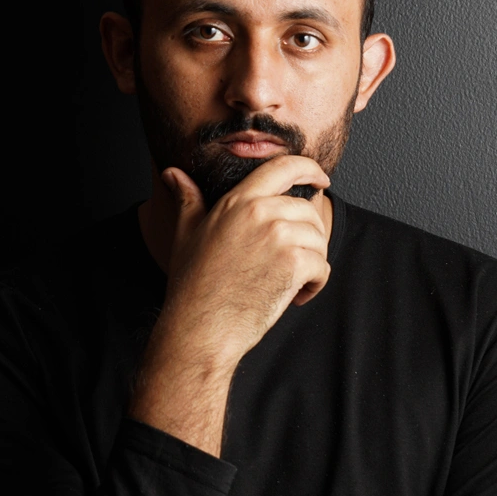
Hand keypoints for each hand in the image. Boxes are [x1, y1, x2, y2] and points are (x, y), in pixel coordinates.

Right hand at [130, 154, 330, 456]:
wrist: (199, 328)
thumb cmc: (191, 286)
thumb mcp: (186, 234)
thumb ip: (188, 199)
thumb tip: (173, 174)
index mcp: (237, 200)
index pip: (284, 167)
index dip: (309, 169)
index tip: (320, 180)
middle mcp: (260, 212)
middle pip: (308, 210)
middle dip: (308, 237)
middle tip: (290, 263)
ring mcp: (278, 236)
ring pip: (319, 239)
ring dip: (312, 263)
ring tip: (289, 283)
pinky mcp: (293, 263)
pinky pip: (322, 266)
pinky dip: (315, 285)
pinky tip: (295, 297)